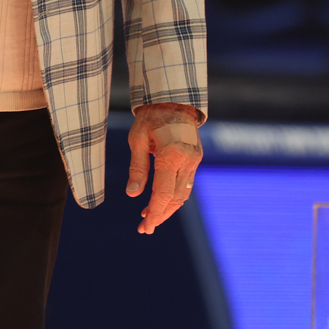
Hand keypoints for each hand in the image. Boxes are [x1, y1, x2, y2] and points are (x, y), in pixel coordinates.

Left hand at [127, 103, 202, 234]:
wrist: (174, 99)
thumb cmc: (151, 117)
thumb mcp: (137, 139)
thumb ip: (137, 167)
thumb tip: (132, 194)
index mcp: (172, 154)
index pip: (164, 192)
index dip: (154, 211)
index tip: (144, 225)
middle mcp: (187, 160)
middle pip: (176, 198)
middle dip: (160, 215)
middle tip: (144, 229)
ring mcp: (194, 160)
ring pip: (183, 194)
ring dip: (167, 209)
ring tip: (148, 219)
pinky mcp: (196, 159)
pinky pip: (185, 184)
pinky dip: (173, 196)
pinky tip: (159, 202)